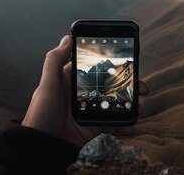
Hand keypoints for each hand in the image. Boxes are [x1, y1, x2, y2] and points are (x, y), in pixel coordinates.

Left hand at [21, 35, 149, 146]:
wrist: (43, 145)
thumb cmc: (40, 113)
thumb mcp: (47, 84)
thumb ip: (55, 60)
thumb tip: (67, 38)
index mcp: (71, 79)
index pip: (94, 67)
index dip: (111, 64)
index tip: (128, 63)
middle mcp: (82, 92)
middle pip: (110, 85)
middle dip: (128, 86)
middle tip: (143, 88)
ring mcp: (90, 109)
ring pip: (115, 104)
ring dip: (130, 106)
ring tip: (141, 109)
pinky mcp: (93, 126)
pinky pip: (112, 124)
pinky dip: (124, 126)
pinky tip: (133, 127)